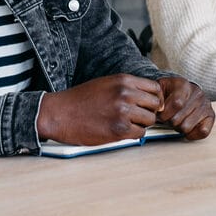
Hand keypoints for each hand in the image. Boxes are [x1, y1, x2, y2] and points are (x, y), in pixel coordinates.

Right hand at [38, 74, 162, 145]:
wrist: (60, 114)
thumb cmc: (81, 100)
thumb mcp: (106, 84)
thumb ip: (126, 87)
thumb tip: (148, 97)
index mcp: (123, 80)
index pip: (155, 88)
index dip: (153, 98)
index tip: (147, 105)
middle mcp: (126, 94)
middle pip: (155, 105)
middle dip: (148, 112)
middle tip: (136, 117)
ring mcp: (123, 112)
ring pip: (149, 120)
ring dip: (141, 124)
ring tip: (125, 124)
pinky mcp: (119, 129)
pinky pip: (140, 134)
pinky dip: (133, 134)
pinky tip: (120, 131)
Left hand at [156, 76, 215, 139]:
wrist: (184, 90)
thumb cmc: (170, 92)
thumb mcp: (160, 88)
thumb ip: (156, 97)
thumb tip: (159, 109)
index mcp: (183, 85)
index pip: (176, 104)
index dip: (165, 114)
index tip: (161, 115)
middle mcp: (197, 93)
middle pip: (178, 119)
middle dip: (169, 122)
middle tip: (169, 118)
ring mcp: (205, 104)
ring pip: (187, 127)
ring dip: (179, 127)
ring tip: (178, 121)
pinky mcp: (211, 115)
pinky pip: (203, 132)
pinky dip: (192, 134)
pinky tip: (187, 128)